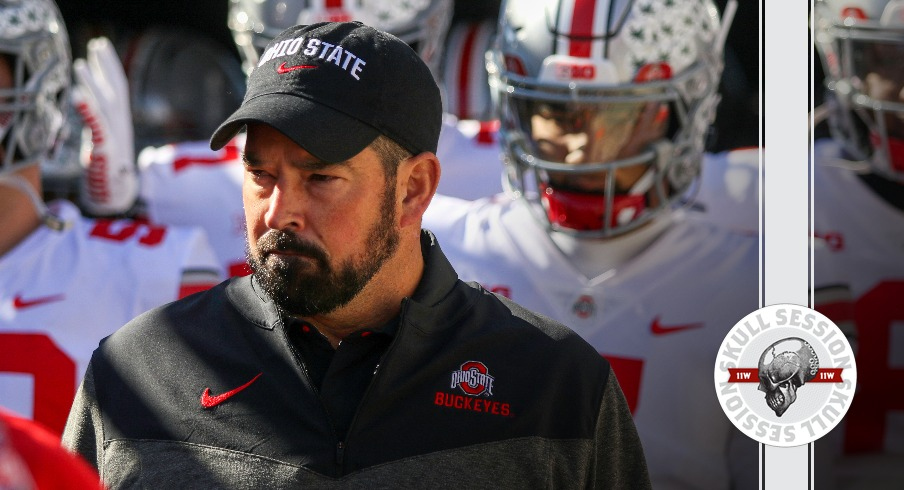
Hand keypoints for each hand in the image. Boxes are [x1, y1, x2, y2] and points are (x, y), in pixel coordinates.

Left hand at [72, 37, 137, 215]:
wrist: (116, 202)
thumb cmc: (109, 179)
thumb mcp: (103, 148)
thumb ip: (99, 129)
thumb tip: (91, 110)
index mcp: (120, 126)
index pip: (117, 91)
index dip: (109, 68)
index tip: (100, 48)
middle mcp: (120, 130)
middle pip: (116, 92)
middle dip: (107, 67)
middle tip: (98, 44)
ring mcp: (114, 141)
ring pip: (105, 106)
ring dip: (92, 85)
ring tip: (79, 65)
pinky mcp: (106, 153)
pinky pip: (97, 127)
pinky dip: (87, 109)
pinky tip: (76, 94)